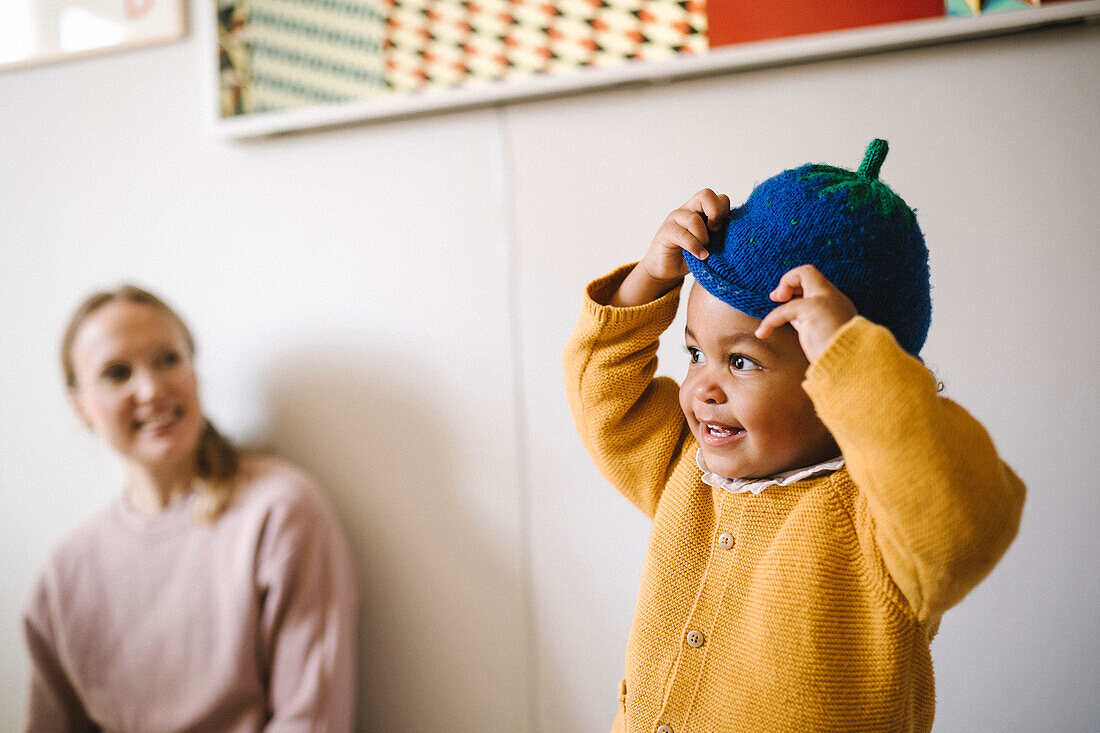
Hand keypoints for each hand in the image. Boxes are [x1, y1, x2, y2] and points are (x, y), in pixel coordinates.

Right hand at [611, 189, 729, 306]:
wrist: (666, 269)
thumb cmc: (691, 256)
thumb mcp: (711, 243)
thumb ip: (720, 234)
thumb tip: (739, 233)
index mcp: (702, 210)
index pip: (719, 198)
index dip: (725, 211)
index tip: (723, 230)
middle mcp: (688, 210)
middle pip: (706, 195)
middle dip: (716, 213)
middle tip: (715, 232)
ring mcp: (675, 219)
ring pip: (694, 219)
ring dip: (704, 238)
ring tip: (706, 252)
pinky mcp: (665, 232)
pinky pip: (682, 235)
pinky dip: (694, 246)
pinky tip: (700, 256)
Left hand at [754, 265, 856, 362]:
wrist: (851, 362)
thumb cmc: (836, 355)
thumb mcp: (820, 334)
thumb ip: (807, 321)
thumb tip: (790, 318)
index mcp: (836, 304)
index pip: (814, 285)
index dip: (797, 288)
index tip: (784, 301)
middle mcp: (833, 297)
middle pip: (809, 272)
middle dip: (788, 280)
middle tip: (775, 297)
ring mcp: (825, 300)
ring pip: (803, 273)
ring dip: (782, 286)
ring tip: (771, 305)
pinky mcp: (813, 308)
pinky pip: (784, 308)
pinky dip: (770, 319)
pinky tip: (762, 333)